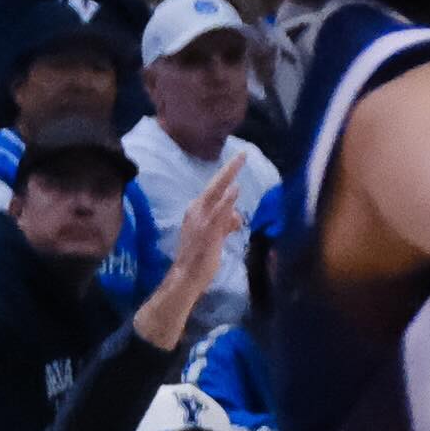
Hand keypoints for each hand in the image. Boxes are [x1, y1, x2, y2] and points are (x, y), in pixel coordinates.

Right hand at [145, 165, 251, 337]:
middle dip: (229, 169)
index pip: (214, 188)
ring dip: (227, 178)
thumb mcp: (215, 235)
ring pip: (215, 194)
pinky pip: (217, 213)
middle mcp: (196, 211)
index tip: (239, 159)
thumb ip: (226, 223)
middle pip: (215, 185)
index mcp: (197, 210)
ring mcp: (200, 221)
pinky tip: (235, 189)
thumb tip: (237, 217)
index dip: (226, 174)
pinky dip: (226, 200)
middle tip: (243, 154)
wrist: (186, 276)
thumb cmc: (200, 257)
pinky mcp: (207, 232)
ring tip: (239, 162)